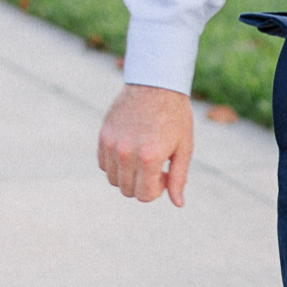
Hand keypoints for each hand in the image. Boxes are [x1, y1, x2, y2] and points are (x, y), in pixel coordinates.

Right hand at [98, 84, 193, 206]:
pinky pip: (104, 164)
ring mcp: (112, 144)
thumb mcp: (184, 147)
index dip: (157, 190)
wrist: (156, 83)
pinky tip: (131, 149)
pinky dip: (116, 164)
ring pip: (113, 180)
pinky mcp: (103, 136)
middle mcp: (126, 153)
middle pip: (128, 190)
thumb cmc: (175, 116)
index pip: (145, 195)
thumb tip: (178, 203)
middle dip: (143, 184)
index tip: (165, 173)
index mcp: (149, 157)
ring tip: (143, 157)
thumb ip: (179, 178)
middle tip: (156, 166)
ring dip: (128, 175)